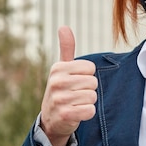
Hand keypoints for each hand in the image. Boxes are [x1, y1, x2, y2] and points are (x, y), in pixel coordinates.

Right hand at [40, 26, 97, 145]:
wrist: (52, 118)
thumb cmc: (61, 89)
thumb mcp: (62, 68)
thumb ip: (66, 48)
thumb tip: (64, 27)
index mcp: (58, 68)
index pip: (90, 68)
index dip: (87, 76)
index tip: (76, 81)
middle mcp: (56, 82)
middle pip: (93, 82)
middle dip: (88, 90)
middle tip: (75, 94)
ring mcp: (60, 99)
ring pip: (92, 96)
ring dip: (87, 102)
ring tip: (75, 103)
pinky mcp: (65, 115)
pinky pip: (90, 110)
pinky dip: (87, 113)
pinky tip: (76, 113)